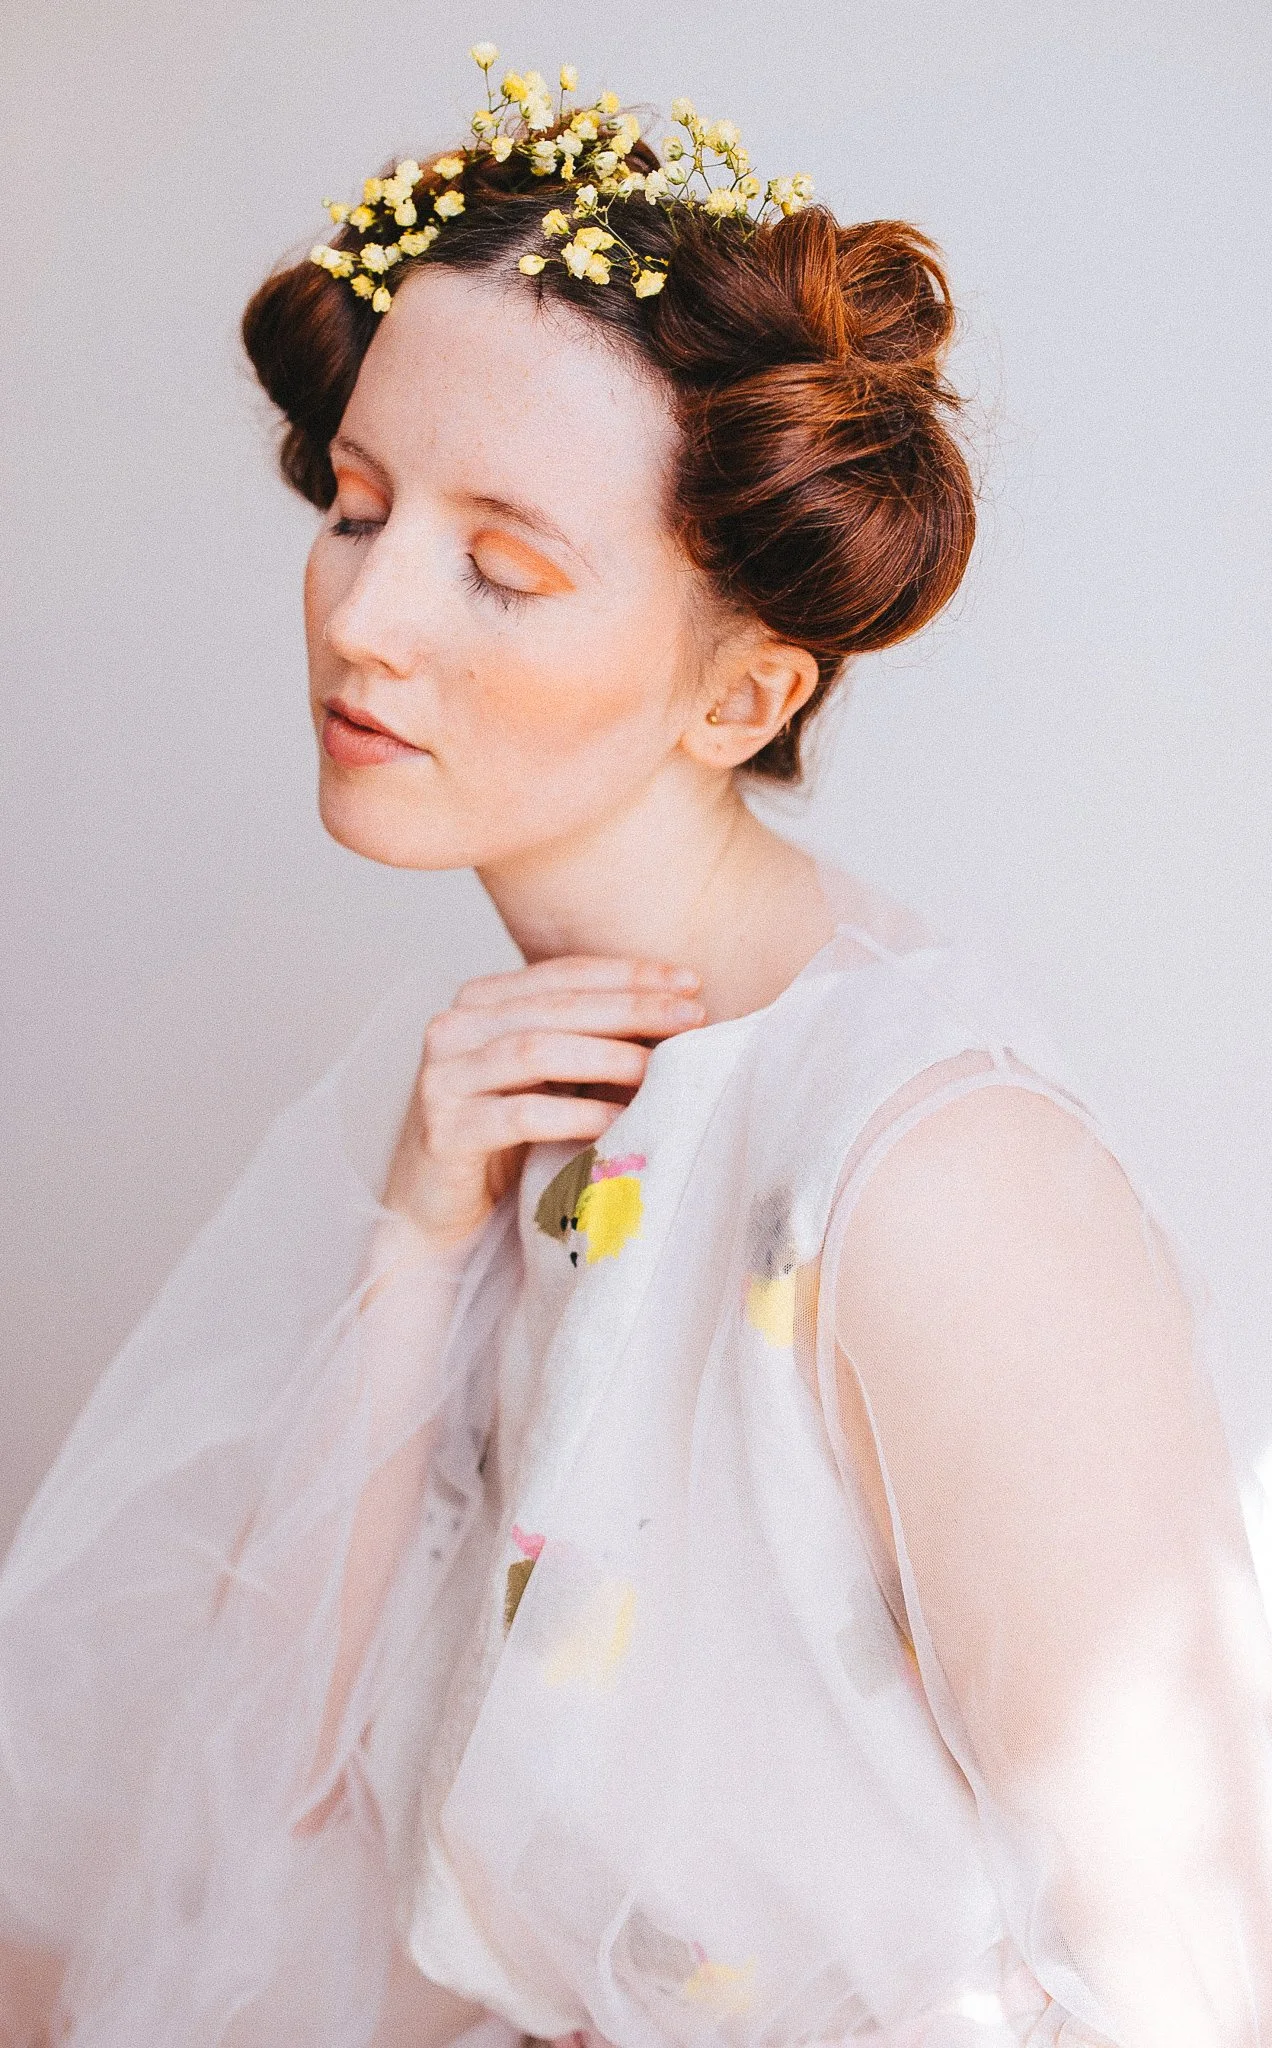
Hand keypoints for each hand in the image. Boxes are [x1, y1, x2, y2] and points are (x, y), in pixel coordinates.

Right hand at [381, 955, 704, 1252]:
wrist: (434, 1214)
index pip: (562, 973)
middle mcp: (452, 1029)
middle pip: (555, 1007)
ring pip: (536, 1051)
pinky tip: (618, 1119)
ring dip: (607, 1055)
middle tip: (692, 1015)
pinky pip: (522, 1115)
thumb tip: (676, 1015)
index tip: (690, 981)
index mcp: (479, 1003)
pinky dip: (577, 1115)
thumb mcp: (542, 1078)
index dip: (629, 974)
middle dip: (631, 1007)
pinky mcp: (444, 1132)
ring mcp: (442, 1079)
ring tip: (659, 1066)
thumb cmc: (501, 1142)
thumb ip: (583, 1040)